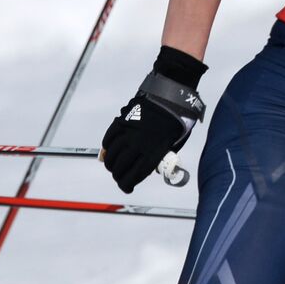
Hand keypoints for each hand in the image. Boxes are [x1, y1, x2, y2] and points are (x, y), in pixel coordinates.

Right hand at [102, 47, 207, 192]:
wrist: (172, 95)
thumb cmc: (178, 120)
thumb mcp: (175, 144)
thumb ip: (163, 158)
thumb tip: (154, 171)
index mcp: (154, 152)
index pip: (134, 176)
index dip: (127, 185)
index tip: (127, 187)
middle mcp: (139, 144)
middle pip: (120, 167)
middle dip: (117, 176)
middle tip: (119, 177)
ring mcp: (129, 132)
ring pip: (112, 154)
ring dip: (110, 163)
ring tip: (112, 165)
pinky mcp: (123, 121)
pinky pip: (109, 138)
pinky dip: (106, 146)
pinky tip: (108, 150)